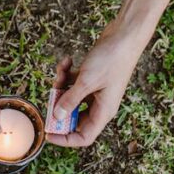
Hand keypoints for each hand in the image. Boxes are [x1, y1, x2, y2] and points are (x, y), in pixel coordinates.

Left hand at [47, 0, 169, 147]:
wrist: (125, 35)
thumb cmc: (112, 59)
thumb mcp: (86, 81)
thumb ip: (70, 100)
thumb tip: (57, 117)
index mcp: (103, 112)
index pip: (83, 136)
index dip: (65, 138)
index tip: (48, 134)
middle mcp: (100, 104)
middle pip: (74, 117)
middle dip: (59, 107)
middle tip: (50, 96)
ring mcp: (96, 91)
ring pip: (71, 97)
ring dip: (61, 86)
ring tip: (61, 71)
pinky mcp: (92, 78)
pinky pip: (73, 82)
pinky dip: (67, 73)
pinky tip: (67, 60)